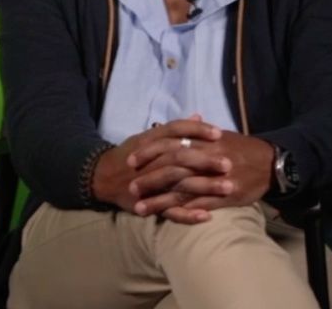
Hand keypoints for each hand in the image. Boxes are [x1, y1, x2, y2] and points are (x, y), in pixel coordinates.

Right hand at [91, 115, 224, 218]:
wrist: (102, 177)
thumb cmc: (129, 155)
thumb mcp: (148, 137)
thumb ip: (174, 130)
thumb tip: (198, 116)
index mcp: (149, 142)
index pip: (174, 131)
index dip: (196, 131)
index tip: (219, 134)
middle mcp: (150, 161)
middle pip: (180, 158)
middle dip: (205, 161)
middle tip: (229, 163)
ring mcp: (150, 184)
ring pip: (179, 184)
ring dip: (205, 187)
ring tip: (229, 189)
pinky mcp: (149, 204)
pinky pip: (170, 211)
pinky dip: (188, 214)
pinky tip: (207, 216)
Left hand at [128, 130, 273, 218]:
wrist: (271, 163)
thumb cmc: (241, 147)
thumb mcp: (218, 134)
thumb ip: (195, 130)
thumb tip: (176, 124)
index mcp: (202, 140)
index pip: (168, 144)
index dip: (148, 152)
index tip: (130, 160)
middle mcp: (206, 158)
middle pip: (171, 168)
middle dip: (149, 178)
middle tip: (131, 186)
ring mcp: (215, 179)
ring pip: (182, 190)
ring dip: (159, 200)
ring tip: (140, 208)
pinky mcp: (224, 196)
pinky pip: (200, 205)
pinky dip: (183, 211)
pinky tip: (167, 216)